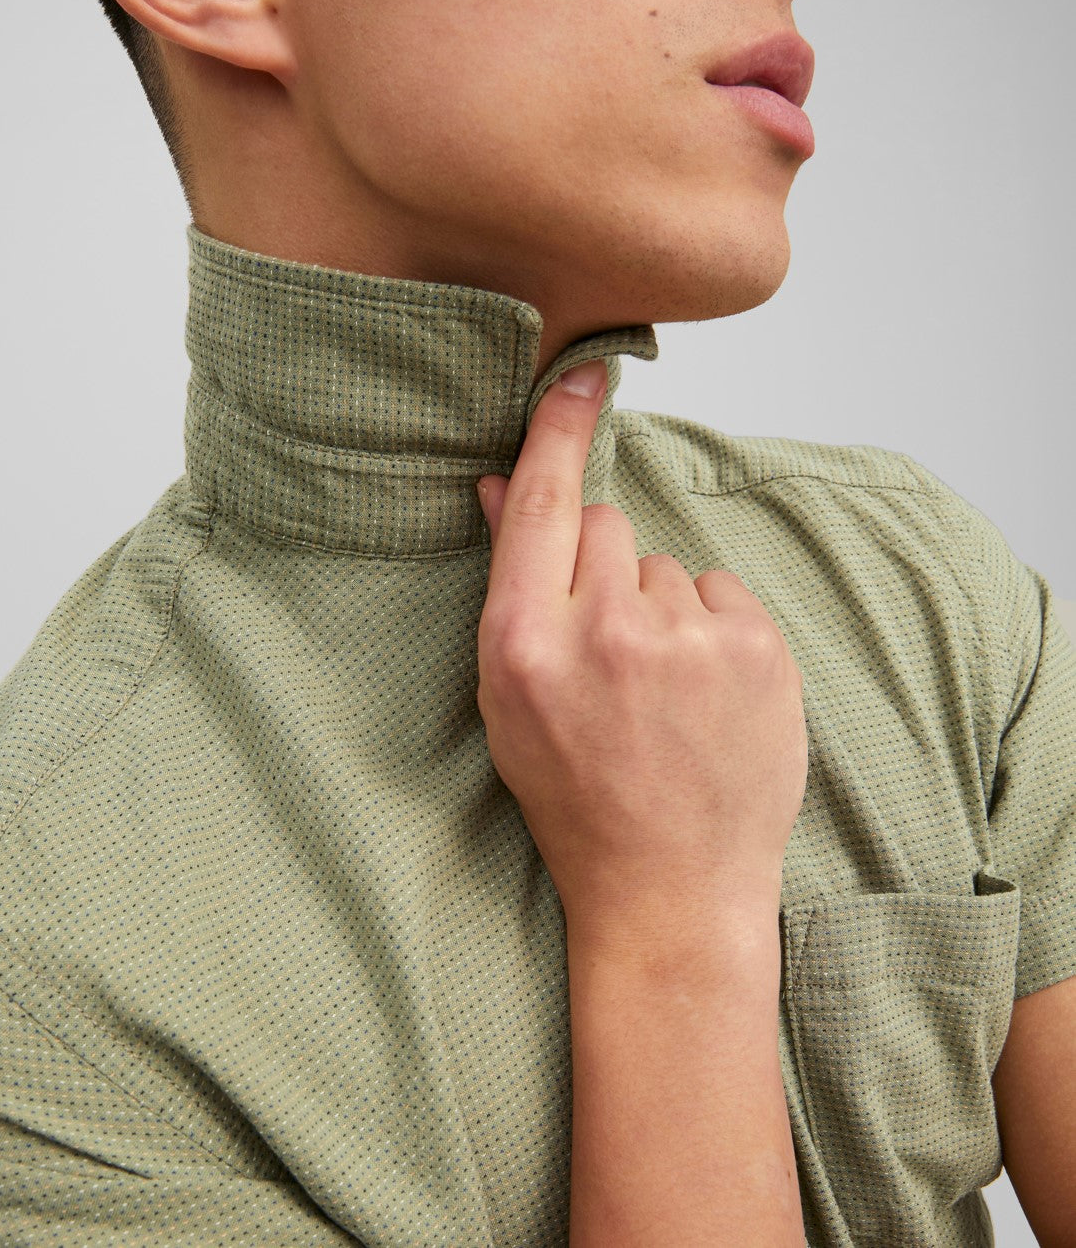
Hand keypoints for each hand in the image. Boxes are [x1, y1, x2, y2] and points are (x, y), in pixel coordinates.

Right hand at [475, 361, 807, 941]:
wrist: (670, 886)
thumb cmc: (576, 794)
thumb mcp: (511, 697)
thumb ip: (511, 584)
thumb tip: (505, 485)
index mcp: (522, 646)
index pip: (540, 504)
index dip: (555, 430)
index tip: (579, 371)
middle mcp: (601, 633)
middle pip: (604, 523)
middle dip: (602, 567)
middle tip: (609, 650)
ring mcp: (684, 641)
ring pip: (661, 563)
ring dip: (658, 605)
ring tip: (660, 689)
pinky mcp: (753, 651)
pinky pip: (718, 590)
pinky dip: (711, 628)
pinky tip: (702, 692)